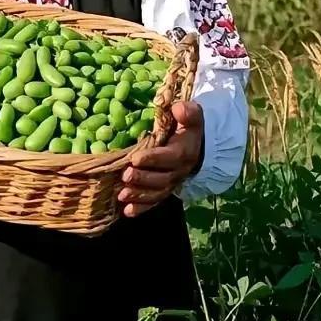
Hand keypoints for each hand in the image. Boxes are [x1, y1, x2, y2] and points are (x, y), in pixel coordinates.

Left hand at [118, 101, 203, 217]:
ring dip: (139, 195)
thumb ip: (187, 112)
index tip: (135, 158)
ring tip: (122, 195)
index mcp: (185, 152)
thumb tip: (178, 108)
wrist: (198, 145)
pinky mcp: (165, 190)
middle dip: (143, 179)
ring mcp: (172, 183)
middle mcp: (179, 171)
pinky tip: (126, 212)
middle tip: (125, 175)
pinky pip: (154, 202)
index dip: (153, 159)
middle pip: (161, 179)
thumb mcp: (192, 115)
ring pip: (157, 193)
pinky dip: (141, 208)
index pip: (170, 157)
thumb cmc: (188, 127)